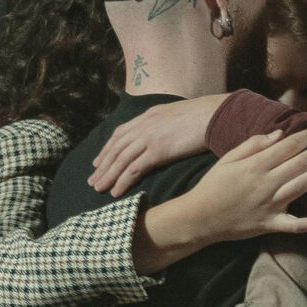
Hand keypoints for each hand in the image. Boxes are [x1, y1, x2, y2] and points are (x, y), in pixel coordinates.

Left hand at [87, 94, 228, 196]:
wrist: (214, 114)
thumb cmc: (204, 116)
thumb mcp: (178, 114)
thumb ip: (165, 123)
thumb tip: (165, 134)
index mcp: (148, 116)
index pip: (120, 134)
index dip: (108, 149)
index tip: (98, 162)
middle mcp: (144, 125)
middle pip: (116, 148)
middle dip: (103, 165)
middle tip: (92, 181)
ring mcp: (150, 137)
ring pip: (121, 159)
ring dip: (108, 176)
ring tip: (98, 189)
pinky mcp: (158, 150)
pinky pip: (135, 168)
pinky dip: (123, 181)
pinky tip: (116, 192)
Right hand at [172, 130, 306, 243]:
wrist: (200, 218)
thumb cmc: (214, 186)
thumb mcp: (228, 159)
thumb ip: (252, 145)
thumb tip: (279, 134)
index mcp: (254, 166)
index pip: (286, 147)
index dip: (304, 137)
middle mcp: (265, 185)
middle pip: (299, 164)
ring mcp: (270, 206)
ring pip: (302, 187)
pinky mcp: (271, 225)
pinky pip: (296, 226)